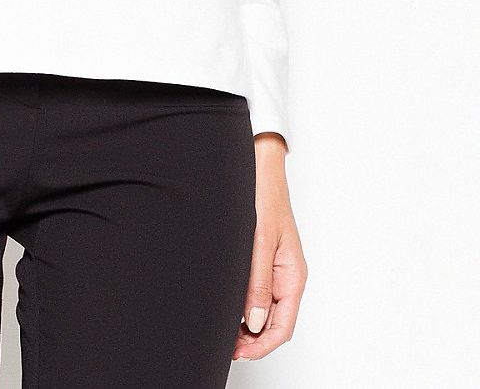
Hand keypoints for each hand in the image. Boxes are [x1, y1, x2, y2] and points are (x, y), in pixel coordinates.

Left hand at [233, 133, 307, 360]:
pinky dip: (243, 304)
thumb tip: (252, 321)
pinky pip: (257, 291)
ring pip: (264, 309)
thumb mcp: (259, 241)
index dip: (261, 345)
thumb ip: (257, 282)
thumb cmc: (264, 195)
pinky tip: (227, 305)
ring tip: (222, 328)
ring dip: (246, 323)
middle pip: (273, 322)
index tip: (238, 352)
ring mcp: (275, 268)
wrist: (258, 164)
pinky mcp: (262, 258)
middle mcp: (286, 276)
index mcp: (293, 275)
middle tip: (225, 344)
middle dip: (251, 339)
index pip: (282, 327)